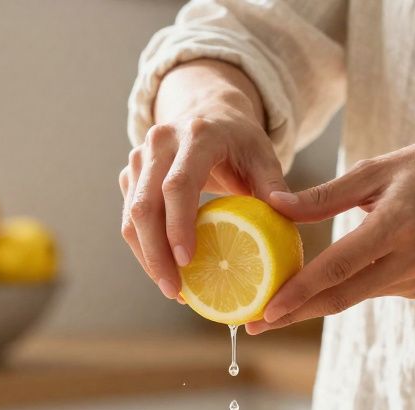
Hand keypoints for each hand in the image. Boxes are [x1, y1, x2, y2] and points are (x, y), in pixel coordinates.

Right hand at [119, 63, 287, 299]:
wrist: (208, 113)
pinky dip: (145, 250)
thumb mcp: (265, 156)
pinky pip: (129, 219)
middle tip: (176, 292)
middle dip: (156, 254)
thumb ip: (276, 186)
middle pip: (145, 205)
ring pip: (131, 216)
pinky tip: (166, 273)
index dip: (179, 225)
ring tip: (173, 290)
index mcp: (197, 135)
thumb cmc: (241, 143)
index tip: (187, 262)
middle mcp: (160, 142)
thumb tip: (285, 213)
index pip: (178, 184)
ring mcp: (140, 158)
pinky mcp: (130, 176)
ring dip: (147, 258)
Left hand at [245, 139, 414, 333]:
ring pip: (352, 296)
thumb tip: (274, 206)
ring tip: (270, 307)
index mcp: (397, 225)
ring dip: (312, 303)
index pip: (338, 268)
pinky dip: (341, 288)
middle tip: (252, 326)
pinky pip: (369, 288)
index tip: (265, 311)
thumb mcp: (378, 168)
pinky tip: (314, 286)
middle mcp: (408, 259)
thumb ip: (325, 196)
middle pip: (340, 297)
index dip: (299, 293)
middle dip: (293, 314)